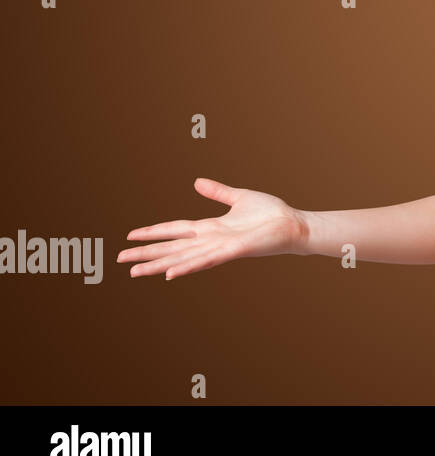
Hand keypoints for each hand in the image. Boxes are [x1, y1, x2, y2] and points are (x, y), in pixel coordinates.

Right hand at [118, 178, 310, 279]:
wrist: (293, 224)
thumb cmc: (270, 214)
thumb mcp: (239, 197)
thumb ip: (217, 192)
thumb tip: (197, 181)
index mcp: (211, 228)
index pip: (175, 230)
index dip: (154, 232)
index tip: (131, 235)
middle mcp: (211, 241)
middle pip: (172, 247)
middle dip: (146, 253)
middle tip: (120, 260)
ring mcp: (220, 248)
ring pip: (182, 257)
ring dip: (158, 264)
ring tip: (134, 271)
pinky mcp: (233, 251)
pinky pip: (205, 260)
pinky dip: (187, 266)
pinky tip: (169, 273)